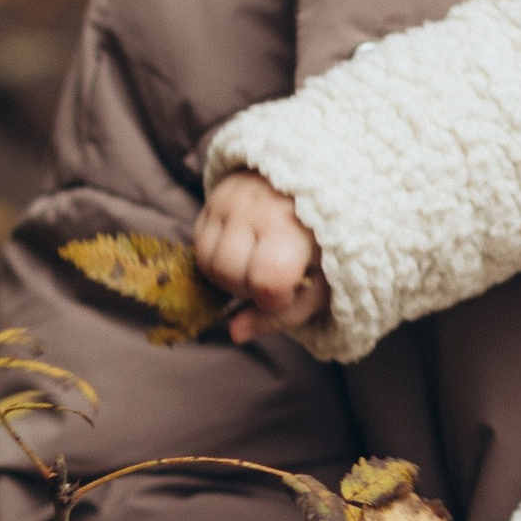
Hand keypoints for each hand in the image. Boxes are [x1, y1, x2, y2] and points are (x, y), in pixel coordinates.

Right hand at [193, 169, 329, 345]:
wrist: (313, 187)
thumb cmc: (321, 242)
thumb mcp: (321, 282)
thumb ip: (284, 316)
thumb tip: (236, 333)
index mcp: (295, 227)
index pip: (266, 280)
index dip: (273, 299)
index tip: (289, 290)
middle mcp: (258, 208)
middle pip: (228, 273)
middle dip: (246, 288)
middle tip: (271, 276)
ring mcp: (230, 200)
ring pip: (206, 262)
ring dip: (227, 277)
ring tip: (255, 264)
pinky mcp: (212, 199)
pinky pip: (199, 245)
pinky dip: (216, 259)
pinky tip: (242, 251)